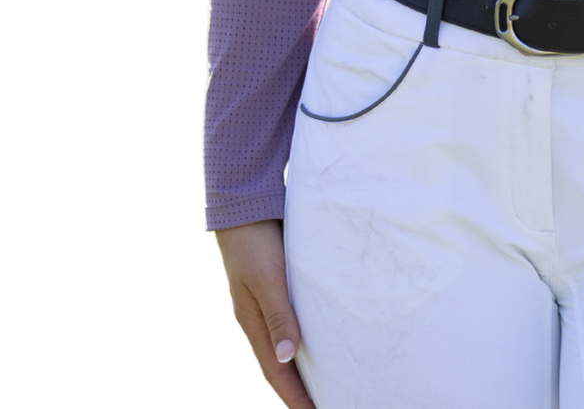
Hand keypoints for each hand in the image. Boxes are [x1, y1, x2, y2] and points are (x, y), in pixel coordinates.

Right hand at [215, 219, 314, 408]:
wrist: (244, 205)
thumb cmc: (255, 242)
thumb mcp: (267, 278)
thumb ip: (278, 315)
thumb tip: (288, 357)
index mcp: (252, 323)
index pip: (276, 372)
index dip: (295, 397)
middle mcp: (259, 319)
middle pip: (281, 365)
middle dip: (300, 390)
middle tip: (326, 404)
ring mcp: (267, 304)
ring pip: (287, 344)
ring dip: (304, 366)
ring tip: (327, 383)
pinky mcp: (278, 286)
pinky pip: (293, 321)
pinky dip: (305, 338)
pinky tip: (321, 338)